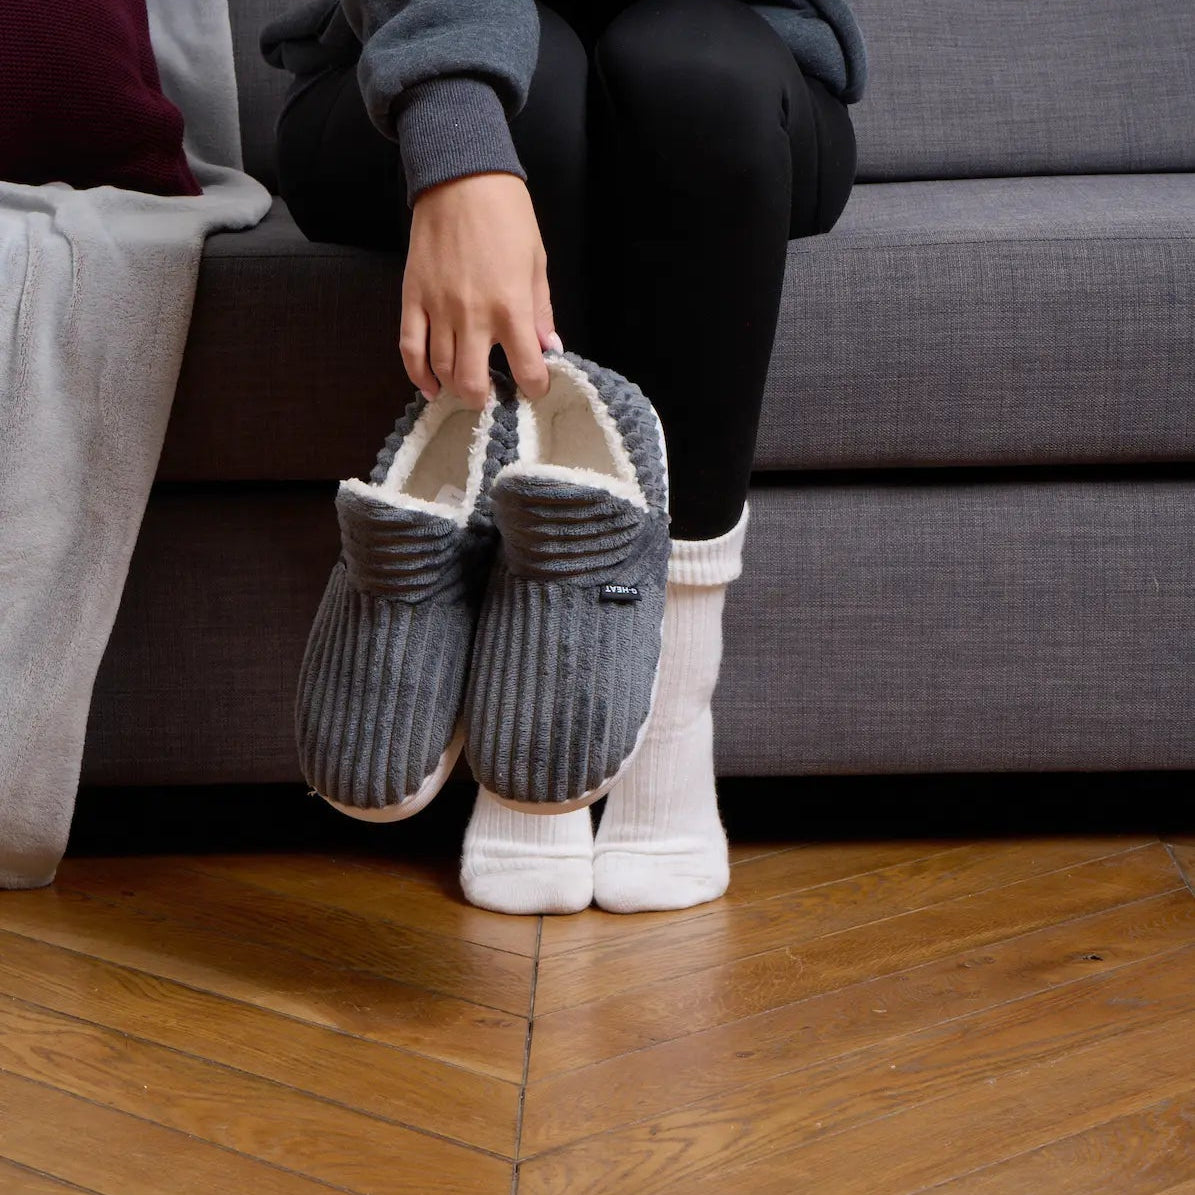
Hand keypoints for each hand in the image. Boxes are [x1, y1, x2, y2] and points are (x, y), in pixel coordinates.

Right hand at [400, 172, 559, 408]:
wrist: (461, 177)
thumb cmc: (507, 215)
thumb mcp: (537, 262)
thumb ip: (541, 310)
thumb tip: (549, 347)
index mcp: (511, 307)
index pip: (527, 369)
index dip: (535, 387)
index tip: (535, 387)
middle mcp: (473, 316)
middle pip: (472, 383)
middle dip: (485, 398)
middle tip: (492, 395)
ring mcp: (439, 309)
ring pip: (441, 369)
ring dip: (454, 387)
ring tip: (465, 387)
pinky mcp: (413, 298)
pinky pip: (409, 349)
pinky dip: (418, 374)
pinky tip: (430, 386)